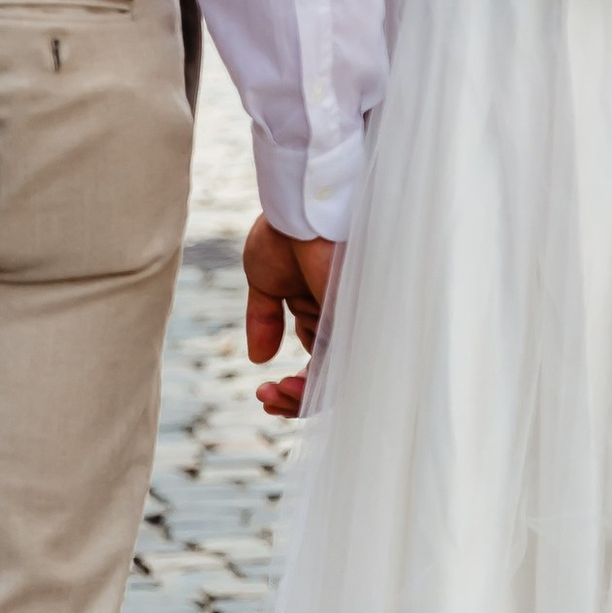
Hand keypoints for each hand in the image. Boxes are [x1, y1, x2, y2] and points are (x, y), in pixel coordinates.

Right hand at [246, 218, 334, 417]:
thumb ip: (263, 320)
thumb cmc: (285, 234)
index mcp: (321, 311)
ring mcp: (348, 327)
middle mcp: (339, 322)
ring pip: (335, 384)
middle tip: (266, 397)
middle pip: (326, 379)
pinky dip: (312, 391)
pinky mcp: (352, 329)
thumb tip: (259, 358)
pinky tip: (284, 387)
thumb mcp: (265, 283)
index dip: (293, 386)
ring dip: (300, 400)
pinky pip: (340, 374)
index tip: (263, 391)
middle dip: (295, 398)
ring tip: (271, 395)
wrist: (296, 212)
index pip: (317, 363)